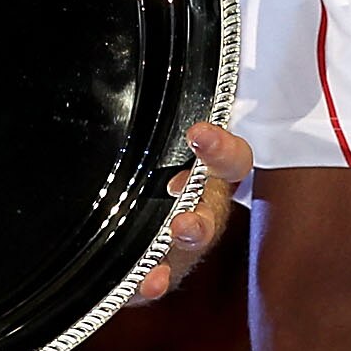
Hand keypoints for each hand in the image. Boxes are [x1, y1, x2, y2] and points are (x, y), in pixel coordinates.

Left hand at [130, 122, 251, 303]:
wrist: (119, 214)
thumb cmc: (147, 167)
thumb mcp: (157, 142)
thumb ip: (168, 124)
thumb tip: (159, 68)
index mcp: (208, 175)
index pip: (230, 162)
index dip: (221, 150)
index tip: (199, 135)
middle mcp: (202, 210)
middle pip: (212, 216)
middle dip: (200, 221)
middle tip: (182, 224)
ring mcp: (182, 245)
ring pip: (190, 251)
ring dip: (180, 253)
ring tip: (162, 260)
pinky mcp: (159, 271)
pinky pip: (160, 278)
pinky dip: (152, 282)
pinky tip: (147, 283)